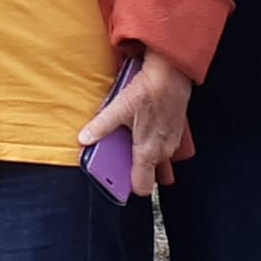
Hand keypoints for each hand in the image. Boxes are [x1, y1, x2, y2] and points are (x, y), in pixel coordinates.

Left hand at [79, 50, 194, 196]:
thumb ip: (101, 126)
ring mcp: (171, 143)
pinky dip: (155, 144)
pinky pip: (163, 148)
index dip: (129, 185)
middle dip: (135, 169)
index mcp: (148, 151)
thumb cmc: (150, 90)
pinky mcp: (175, 133)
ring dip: (146, 157)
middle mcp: (163, 152)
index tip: (117, 178)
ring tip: (133, 142)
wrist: (172, 73)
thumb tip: (84, 138)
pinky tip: (145, 129)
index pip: (143, 187)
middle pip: (149, 175)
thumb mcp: (120, 107)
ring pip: (158, 162)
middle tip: (121, 155)